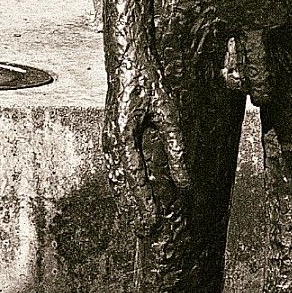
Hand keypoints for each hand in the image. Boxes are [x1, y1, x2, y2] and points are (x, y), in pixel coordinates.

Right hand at [102, 49, 190, 231]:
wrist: (126, 60)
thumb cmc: (146, 82)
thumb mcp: (168, 115)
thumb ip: (176, 150)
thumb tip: (184, 181)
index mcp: (123, 135)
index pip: (135, 178)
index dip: (143, 203)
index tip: (152, 222)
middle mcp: (110, 140)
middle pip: (121, 184)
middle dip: (133, 210)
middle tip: (145, 232)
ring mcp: (107, 139)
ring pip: (115, 179)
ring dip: (126, 201)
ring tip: (137, 220)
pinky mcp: (109, 137)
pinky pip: (114, 169)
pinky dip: (122, 187)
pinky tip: (130, 196)